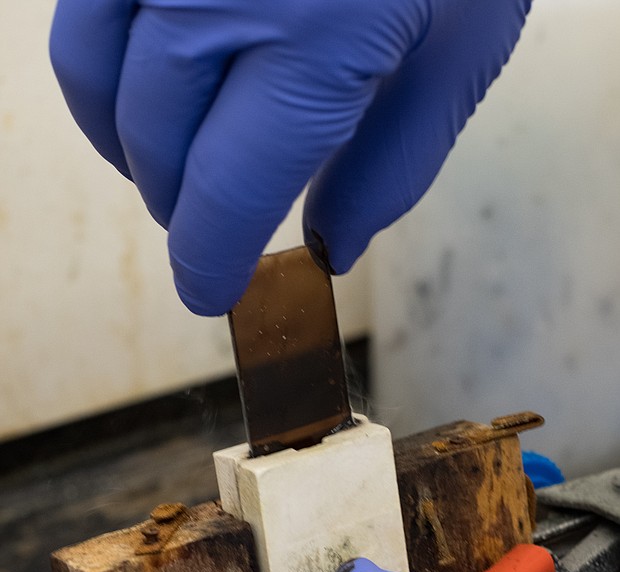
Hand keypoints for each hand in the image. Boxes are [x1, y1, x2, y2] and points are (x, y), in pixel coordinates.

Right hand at [49, 0, 530, 313]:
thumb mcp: (463, 46)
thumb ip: (392, 166)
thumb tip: (331, 246)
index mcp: (309, 35)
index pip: (223, 197)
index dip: (208, 261)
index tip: (209, 290)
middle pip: (154, 147)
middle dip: (179, 204)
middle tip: (212, 219)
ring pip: (93, 79)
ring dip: (128, 144)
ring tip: (171, 161)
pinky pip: (80, 5)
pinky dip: (105, 61)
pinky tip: (149, 76)